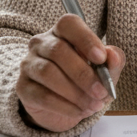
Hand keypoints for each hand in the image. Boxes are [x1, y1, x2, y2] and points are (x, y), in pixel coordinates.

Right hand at [15, 13, 124, 132]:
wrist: (65, 106)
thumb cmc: (85, 81)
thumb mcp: (105, 71)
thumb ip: (112, 62)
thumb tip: (113, 55)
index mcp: (63, 32)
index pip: (69, 24)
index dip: (85, 39)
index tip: (101, 58)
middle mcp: (41, 43)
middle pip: (58, 51)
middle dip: (83, 74)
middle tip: (101, 92)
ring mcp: (29, 64)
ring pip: (47, 73)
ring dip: (74, 92)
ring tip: (93, 105)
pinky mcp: (23, 87)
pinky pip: (42, 95)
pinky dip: (64, 106)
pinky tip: (78, 112)